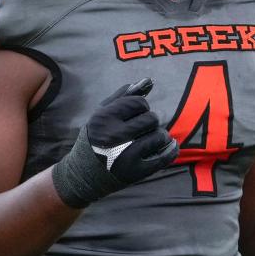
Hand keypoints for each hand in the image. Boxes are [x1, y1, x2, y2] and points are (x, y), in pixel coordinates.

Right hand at [52, 78, 177, 207]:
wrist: (83, 175)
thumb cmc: (96, 137)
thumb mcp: (102, 113)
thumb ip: (125, 95)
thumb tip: (149, 80)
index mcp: (103, 118)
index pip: (139, 103)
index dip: (141, 107)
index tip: (134, 115)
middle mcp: (113, 136)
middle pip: (152, 118)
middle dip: (150, 122)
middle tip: (140, 130)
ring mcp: (125, 156)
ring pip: (160, 136)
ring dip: (159, 136)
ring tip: (147, 140)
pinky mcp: (136, 172)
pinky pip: (165, 156)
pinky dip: (171, 149)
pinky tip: (169, 145)